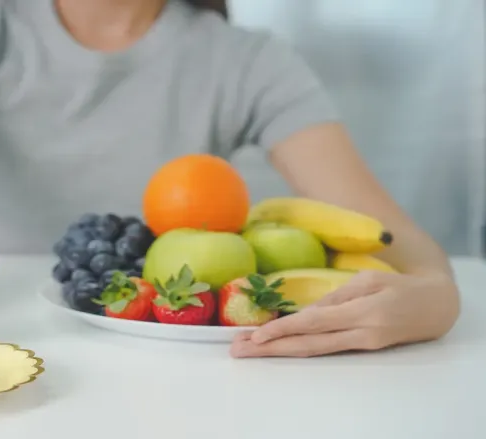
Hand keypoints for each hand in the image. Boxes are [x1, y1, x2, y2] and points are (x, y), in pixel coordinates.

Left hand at [230, 270, 459, 357]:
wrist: (436, 306)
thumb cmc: (399, 286)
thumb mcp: (368, 280)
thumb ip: (335, 298)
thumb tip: (303, 314)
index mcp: (363, 312)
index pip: (314, 323)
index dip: (283, 330)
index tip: (256, 335)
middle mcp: (361, 333)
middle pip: (308, 345)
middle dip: (270, 349)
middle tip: (238, 350)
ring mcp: (362, 344)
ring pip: (314, 351)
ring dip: (279, 352)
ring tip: (250, 351)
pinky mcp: (363, 348)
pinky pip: (326, 349)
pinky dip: (299, 348)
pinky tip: (277, 347)